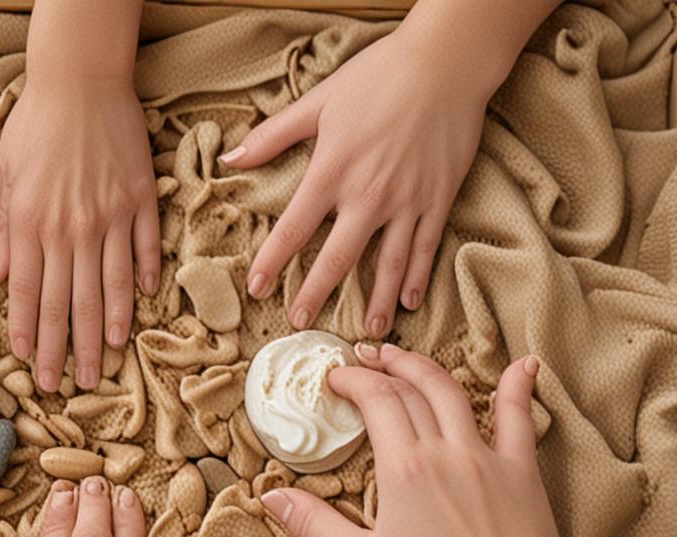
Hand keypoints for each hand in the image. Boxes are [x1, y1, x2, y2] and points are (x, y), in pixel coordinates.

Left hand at [0, 78, 160, 392]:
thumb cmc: (34, 125)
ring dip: (104, 330)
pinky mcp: (140, 201)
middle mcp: (69, 228)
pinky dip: (142, 280)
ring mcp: (109, 217)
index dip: (28, 332)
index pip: (26, 292)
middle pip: (67, 302)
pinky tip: (141, 307)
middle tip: (65, 385)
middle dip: (64, 349)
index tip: (28, 364)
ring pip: (107, 288)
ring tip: (103, 362)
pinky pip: (143, 250)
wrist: (81, 79)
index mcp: (29, 223)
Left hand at [221, 19, 491, 337]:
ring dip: (374, 300)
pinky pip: (426, 247)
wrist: (445, 63)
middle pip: (337, 257)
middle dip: (316, 293)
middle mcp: (368, 194)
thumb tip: (231, 159)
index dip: (273, 261)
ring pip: (388, 263)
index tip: (256, 288)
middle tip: (299, 322)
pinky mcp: (439, 198)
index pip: (294, 228)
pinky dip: (417, 278)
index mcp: (332, 171)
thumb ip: (273, 136)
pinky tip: (408, 302)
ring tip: (365, 331)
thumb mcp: (318, 102)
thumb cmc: (377, 77)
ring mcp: (408, 200)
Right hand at [262, 345, 659, 536]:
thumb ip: (312, 524)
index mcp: (403, 468)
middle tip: (367, 358)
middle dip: (386, 365)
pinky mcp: (523, 474)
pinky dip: (521, 388)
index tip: (336, 378)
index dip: (354, 381)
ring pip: (456, 394)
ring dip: (429, 369)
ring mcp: (488, 458)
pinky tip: (526, 366)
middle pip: (414, 388)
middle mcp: (445, 452)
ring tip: (408, 359)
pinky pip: (521, 420)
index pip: (376, 400)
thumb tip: (271, 494)